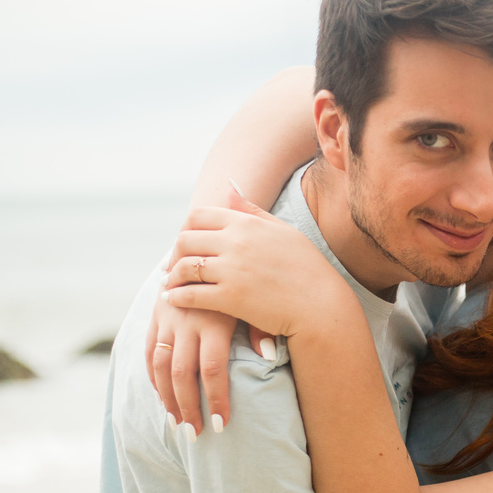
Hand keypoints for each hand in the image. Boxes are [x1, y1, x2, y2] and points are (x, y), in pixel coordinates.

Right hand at [143, 289, 272, 435]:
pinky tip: (162, 397)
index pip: (212, 369)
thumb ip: (260, 326)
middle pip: (183, 373)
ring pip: (160, 365)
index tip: (221, 425)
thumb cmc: (245, 280)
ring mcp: (168, 317)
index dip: (216, 399)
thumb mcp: (256, 299)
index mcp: (215, 319)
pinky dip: (153, 377)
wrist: (208, 247)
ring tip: (177, 424)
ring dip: (167, 398)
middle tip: (196, 435)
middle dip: (189, 407)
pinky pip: (149, 350)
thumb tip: (269, 355)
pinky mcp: (157, 314)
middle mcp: (188, 319)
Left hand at [162, 188, 350, 338]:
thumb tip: (228, 186)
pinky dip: (177, 297)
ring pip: (184, 267)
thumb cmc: (306, 268)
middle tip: (173, 267)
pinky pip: (190, 294)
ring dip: (172, 277)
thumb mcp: (283, 231)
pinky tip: (175, 300)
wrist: (321, 305)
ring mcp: (232, 270)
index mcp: (246, 224)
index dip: (185, 230)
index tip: (186, 244)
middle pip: (185, 240)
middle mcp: (236, 243)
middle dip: (175, 254)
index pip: (198, 216)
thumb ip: (251, 210)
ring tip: (171, 285)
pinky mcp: (230, 298)